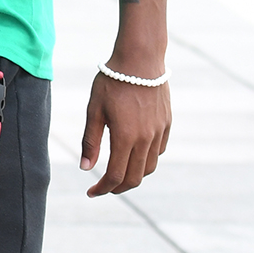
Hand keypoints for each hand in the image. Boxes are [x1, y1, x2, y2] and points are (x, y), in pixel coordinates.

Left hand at [81, 68, 172, 194]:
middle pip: (135, 177)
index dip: (103, 188)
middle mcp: (146, 139)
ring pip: (149, 166)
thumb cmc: (111, 82)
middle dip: (118, 187)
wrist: (140, 60)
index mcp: (126, 137)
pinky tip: (134, 154)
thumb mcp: (94, 110)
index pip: (116, 175)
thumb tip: (86, 168)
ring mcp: (159, 132)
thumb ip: (90, 140)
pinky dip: (146, 160)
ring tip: (117, 174)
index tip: (91, 192)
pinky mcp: (167, 124)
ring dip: (134, 175)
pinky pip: (159, 151)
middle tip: (103, 188)